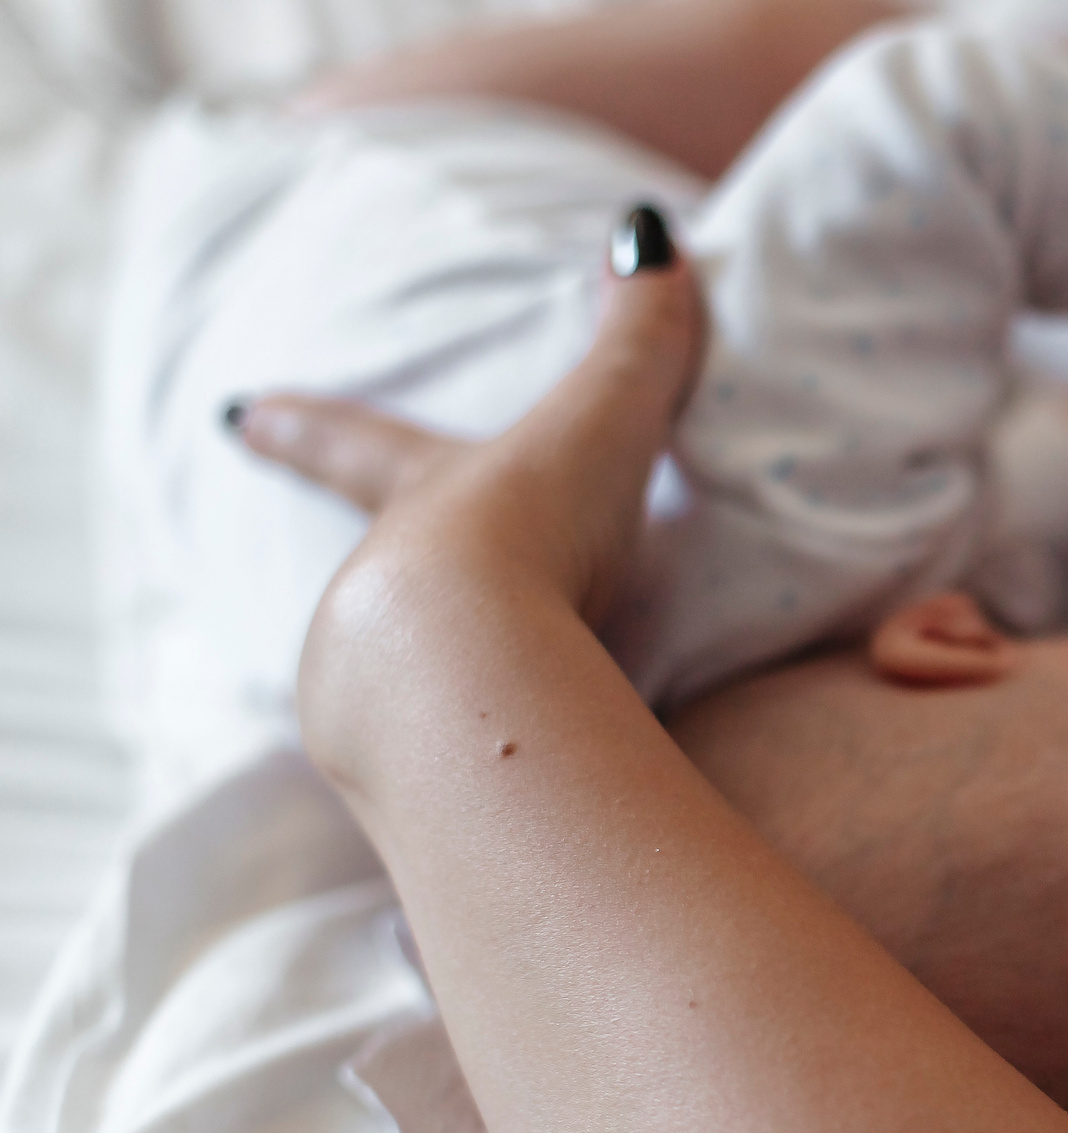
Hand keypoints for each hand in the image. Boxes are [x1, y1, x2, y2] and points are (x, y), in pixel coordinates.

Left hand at [257, 207, 704, 779]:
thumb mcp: (598, 422)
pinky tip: (505, 777)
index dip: (304, 426)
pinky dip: (476, 755)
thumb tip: (648, 236)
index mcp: (429, 502)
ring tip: (465, 697)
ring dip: (428, 676)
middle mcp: (395, 586)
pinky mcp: (423, 765)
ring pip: (405, 670)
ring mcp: (398, 680)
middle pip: (370, 564)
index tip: (234, 414)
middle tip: (327, 571)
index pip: (357, 446)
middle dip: (359, 564)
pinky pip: (451, 754)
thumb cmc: (529, 528)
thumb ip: (636, 341)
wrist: (470, 666)